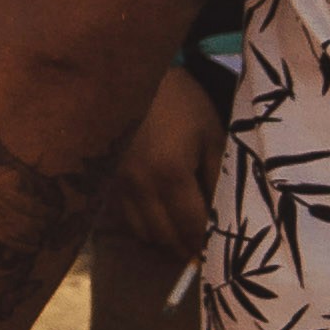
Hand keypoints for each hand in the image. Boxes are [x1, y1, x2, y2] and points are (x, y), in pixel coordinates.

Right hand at [101, 57, 222, 266]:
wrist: (129, 75)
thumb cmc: (180, 101)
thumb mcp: (210, 133)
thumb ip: (219, 176)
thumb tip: (225, 217)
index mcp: (170, 174)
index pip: (192, 227)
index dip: (207, 246)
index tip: (221, 254)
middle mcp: (140, 186)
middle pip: (165, 238)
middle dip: (187, 248)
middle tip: (204, 248)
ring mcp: (118, 185)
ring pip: (143, 234)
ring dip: (164, 240)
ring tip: (182, 234)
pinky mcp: (105, 181)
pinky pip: (125, 219)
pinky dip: (144, 226)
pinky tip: (157, 216)